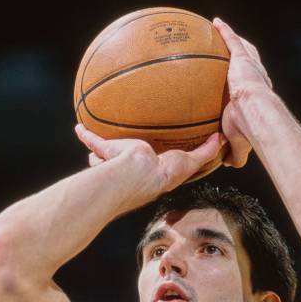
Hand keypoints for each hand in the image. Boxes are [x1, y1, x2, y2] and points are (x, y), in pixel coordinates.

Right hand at [75, 124, 224, 195]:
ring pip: (109, 153)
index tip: (153, 151)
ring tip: (100, 134)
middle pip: (128, 158)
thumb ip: (204, 152)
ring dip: (104, 146)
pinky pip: (93, 141)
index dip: (154, 157)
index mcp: (152, 170)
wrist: (139, 174)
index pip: (153, 162)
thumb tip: (221, 139)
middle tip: (125, 144)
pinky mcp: (106, 152)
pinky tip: (79, 127)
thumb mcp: (189, 162)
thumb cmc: (164, 172)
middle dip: (125, 152)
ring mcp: (118, 161)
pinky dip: (86, 135)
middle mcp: (134, 167)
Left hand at [213, 17, 272, 167]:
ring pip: (243, 50)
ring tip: (223, 35)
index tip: (239, 88)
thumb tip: (228, 163)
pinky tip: (216, 23)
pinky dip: (225, 31)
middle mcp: (256, 79)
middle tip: (233, 59)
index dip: (247, 86)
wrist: (255, 112)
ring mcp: (250, 67)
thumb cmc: (249, 129)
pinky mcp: (243, 58)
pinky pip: (232, 41)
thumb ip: (235, 154)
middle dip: (242, 60)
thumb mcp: (239, 143)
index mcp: (256, 97)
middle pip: (249, 66)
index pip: (252, 88)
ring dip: (235, 42)